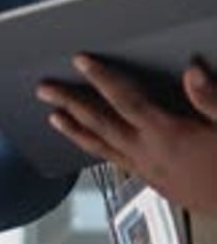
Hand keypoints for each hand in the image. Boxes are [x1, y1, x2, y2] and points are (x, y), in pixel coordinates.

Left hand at [36, 56, 216, 214]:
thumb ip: (211, 99)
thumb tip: (191, 71)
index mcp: (167, 135)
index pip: (124, 99)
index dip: (100, 76)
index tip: (80, 60)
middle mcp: (150, 154)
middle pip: (100, 123)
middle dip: (70, 103)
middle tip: (43, 89)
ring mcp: (150, 172)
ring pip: (102, 147)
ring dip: (75, 130)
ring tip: (54, 118)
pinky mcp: (156, 184)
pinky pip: (116, 161)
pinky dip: (97, 150)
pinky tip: (92, 144)